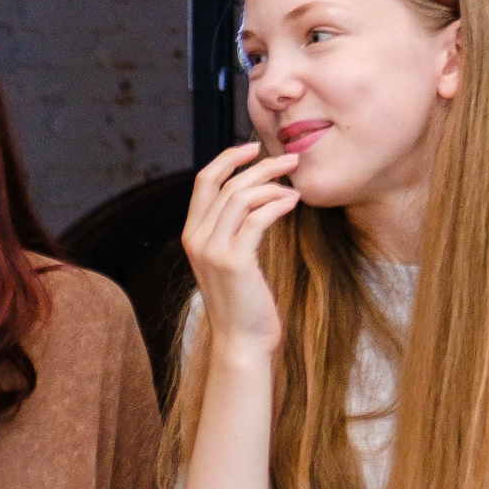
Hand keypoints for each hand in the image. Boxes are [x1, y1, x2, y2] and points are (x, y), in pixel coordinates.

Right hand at [180, 142, 300, 354]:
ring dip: (272, 184)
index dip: (228, 158)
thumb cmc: (245, 301)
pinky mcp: (234, 261)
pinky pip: (257, 219)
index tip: (255, 147)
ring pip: (240, 197)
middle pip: (226, 183)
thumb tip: (258, 197)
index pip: (204, 180)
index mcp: (192, 234)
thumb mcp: (233, 260)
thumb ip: (235, 231)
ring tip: (295, 187)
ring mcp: (212, 250)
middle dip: (260, 165)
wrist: (242, 341)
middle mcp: (196, 238)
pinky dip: (277, 205)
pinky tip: (293, 203)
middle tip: (290, 160)